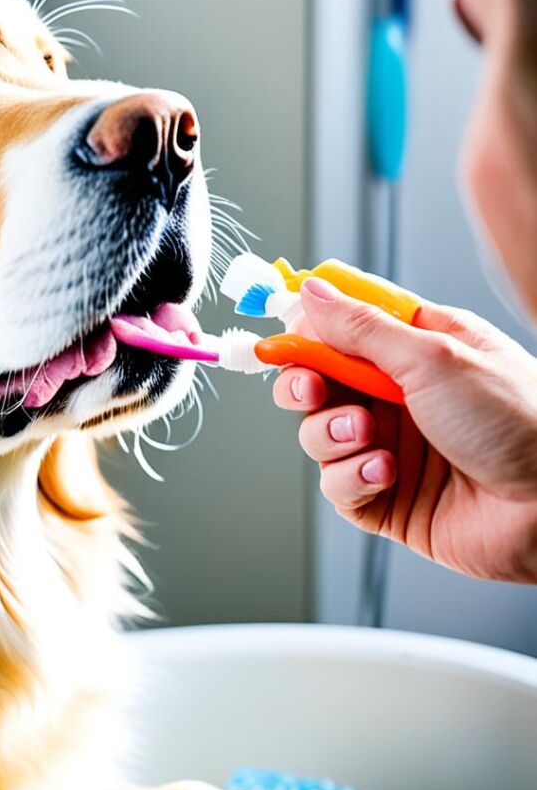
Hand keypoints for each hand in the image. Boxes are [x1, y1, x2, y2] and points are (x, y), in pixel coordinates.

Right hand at [273, 277, 536, 582]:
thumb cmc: (518, 418)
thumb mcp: (433, 355)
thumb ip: (360, 327)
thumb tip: (309, 292)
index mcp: (416, 349)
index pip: (342, 327)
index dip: (305, 327)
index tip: (276, 329)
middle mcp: (398, 396)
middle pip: (317, 381)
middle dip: (303, 384)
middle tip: (311, 388)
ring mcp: (389, 447)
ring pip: (318, 434)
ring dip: (331, 434)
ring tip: (367, 437)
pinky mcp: (385, 498)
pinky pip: (336, 485)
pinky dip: (351, 478)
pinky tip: (385, 475)